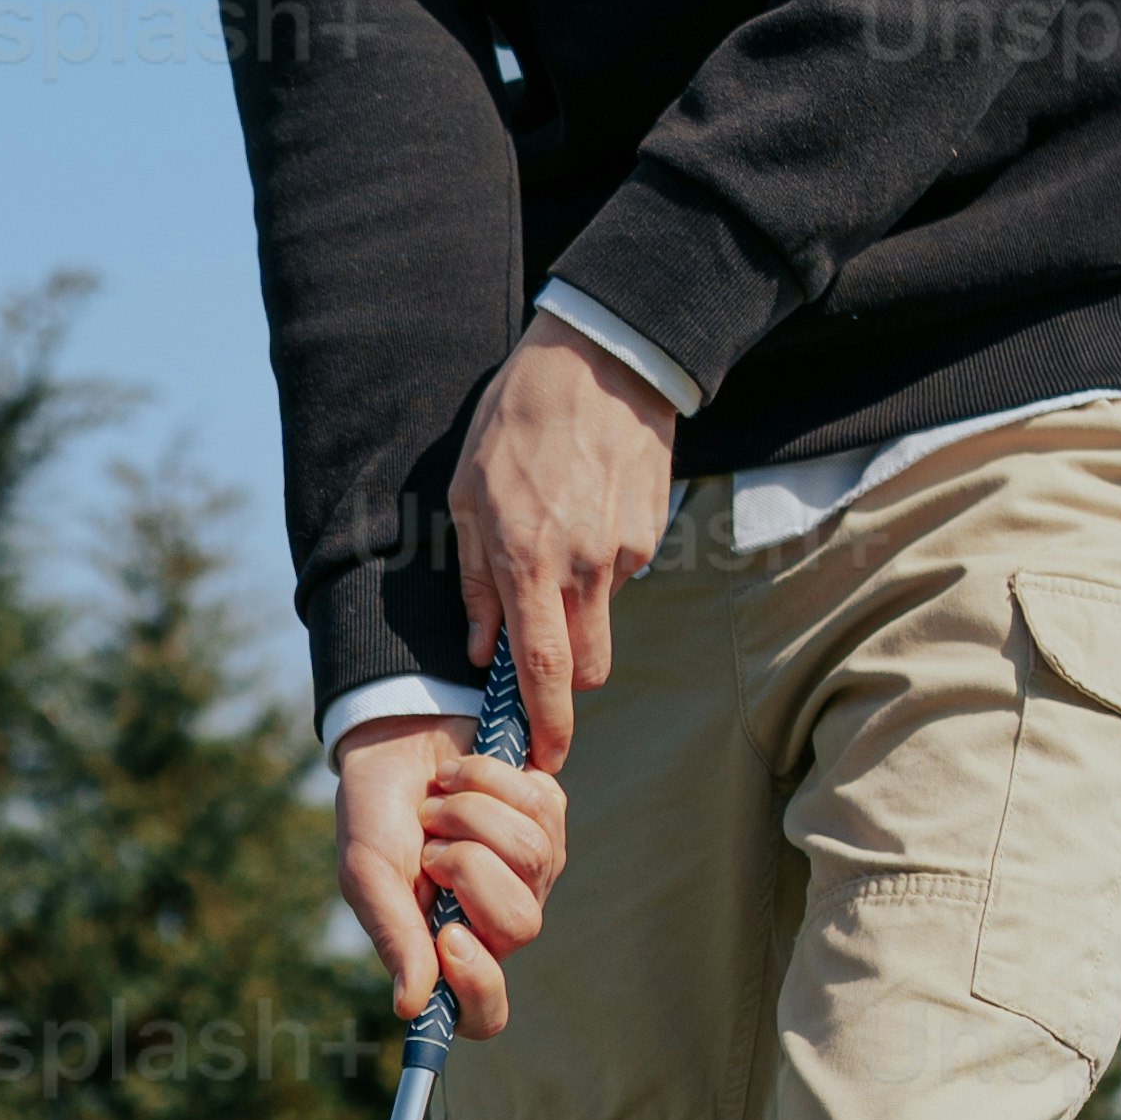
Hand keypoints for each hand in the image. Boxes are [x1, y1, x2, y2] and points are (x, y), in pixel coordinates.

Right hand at [333, 712, 564, 1034]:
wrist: (394, 736)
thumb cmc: (375, 814)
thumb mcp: (368, 873)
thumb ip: (394, 936)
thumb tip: (410, 1007)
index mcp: (447, 950)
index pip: (484, 1012)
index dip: (478, 987)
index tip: (449, 940)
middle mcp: (497, 920)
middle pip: (520, 924)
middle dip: (467, 866)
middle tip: (431, 844)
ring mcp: (532, 871)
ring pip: (532, 855)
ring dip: (473, 813)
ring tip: (440, 801)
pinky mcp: (550, 818)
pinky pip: (542, 805)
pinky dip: (491, 778)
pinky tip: (465, 775)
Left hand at [449, 313, 673, 766]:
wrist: (602, 360)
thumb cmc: (518, 421)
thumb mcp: (467, 493)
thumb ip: (474, 579)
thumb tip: (481, 648)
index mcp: (527, 560)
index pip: (541, 668)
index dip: (546, 723)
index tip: (545, 758)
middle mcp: (582, 566)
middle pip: (587, 666)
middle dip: (565, 677)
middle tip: (540, 650)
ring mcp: (624, 552)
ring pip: (604, 618)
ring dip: (580, 608)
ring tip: (557, 541)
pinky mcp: (652, 534)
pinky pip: (622, 574)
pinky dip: (601, 563)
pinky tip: (585, 511)